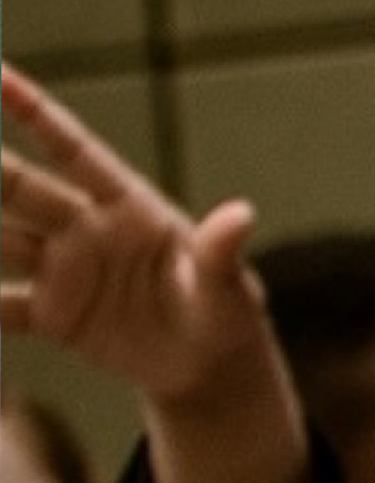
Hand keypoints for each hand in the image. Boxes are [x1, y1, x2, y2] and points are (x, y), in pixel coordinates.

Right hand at [0, 63, 274, 411]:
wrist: (209, 369)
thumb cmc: (225, 314)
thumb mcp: (226, 286)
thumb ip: (219, 251)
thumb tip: (242, 215)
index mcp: (127, 206)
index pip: (73, 150)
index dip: (35, 112)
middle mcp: (84, 229)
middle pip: (19, 188)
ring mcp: (63, 270)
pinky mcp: (51, 315)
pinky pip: (0, 308)